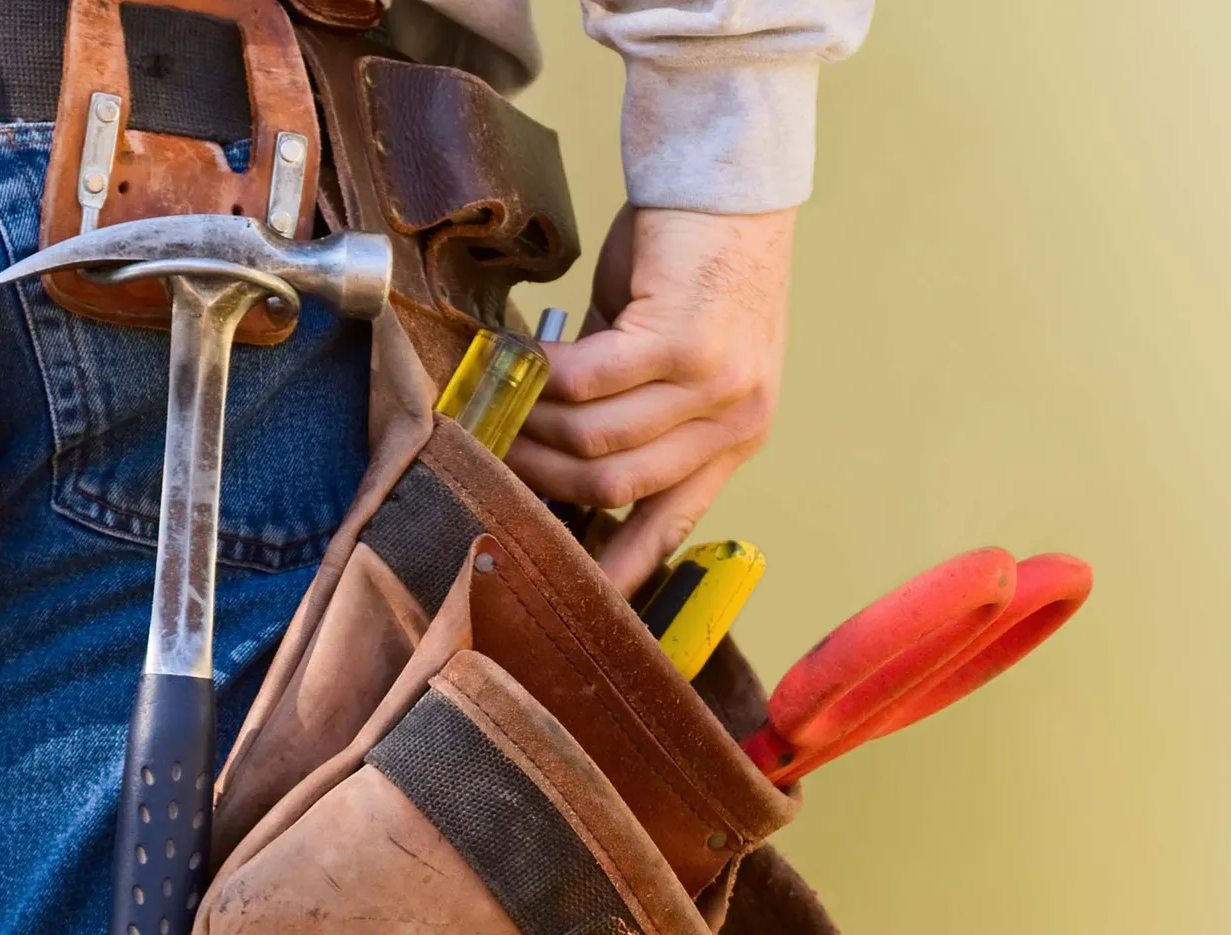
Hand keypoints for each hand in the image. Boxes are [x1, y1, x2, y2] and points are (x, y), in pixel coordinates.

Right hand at [505, 203, 794, 595]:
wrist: (726, 183)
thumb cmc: (694, 261)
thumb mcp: (673, 352)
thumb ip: (631, 408)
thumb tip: (555, 454)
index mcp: (738, 434)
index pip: (675, 520)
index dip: (622, 565)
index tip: (575, 593)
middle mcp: (737, 419)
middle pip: (617, 486)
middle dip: (543, 477)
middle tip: (491, 450)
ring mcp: (717, 384)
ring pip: (597, 439)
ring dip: (533, 425)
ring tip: (494, 404)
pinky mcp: (684, 342)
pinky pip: (588, 383)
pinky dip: (540, 378)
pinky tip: (513, 358)